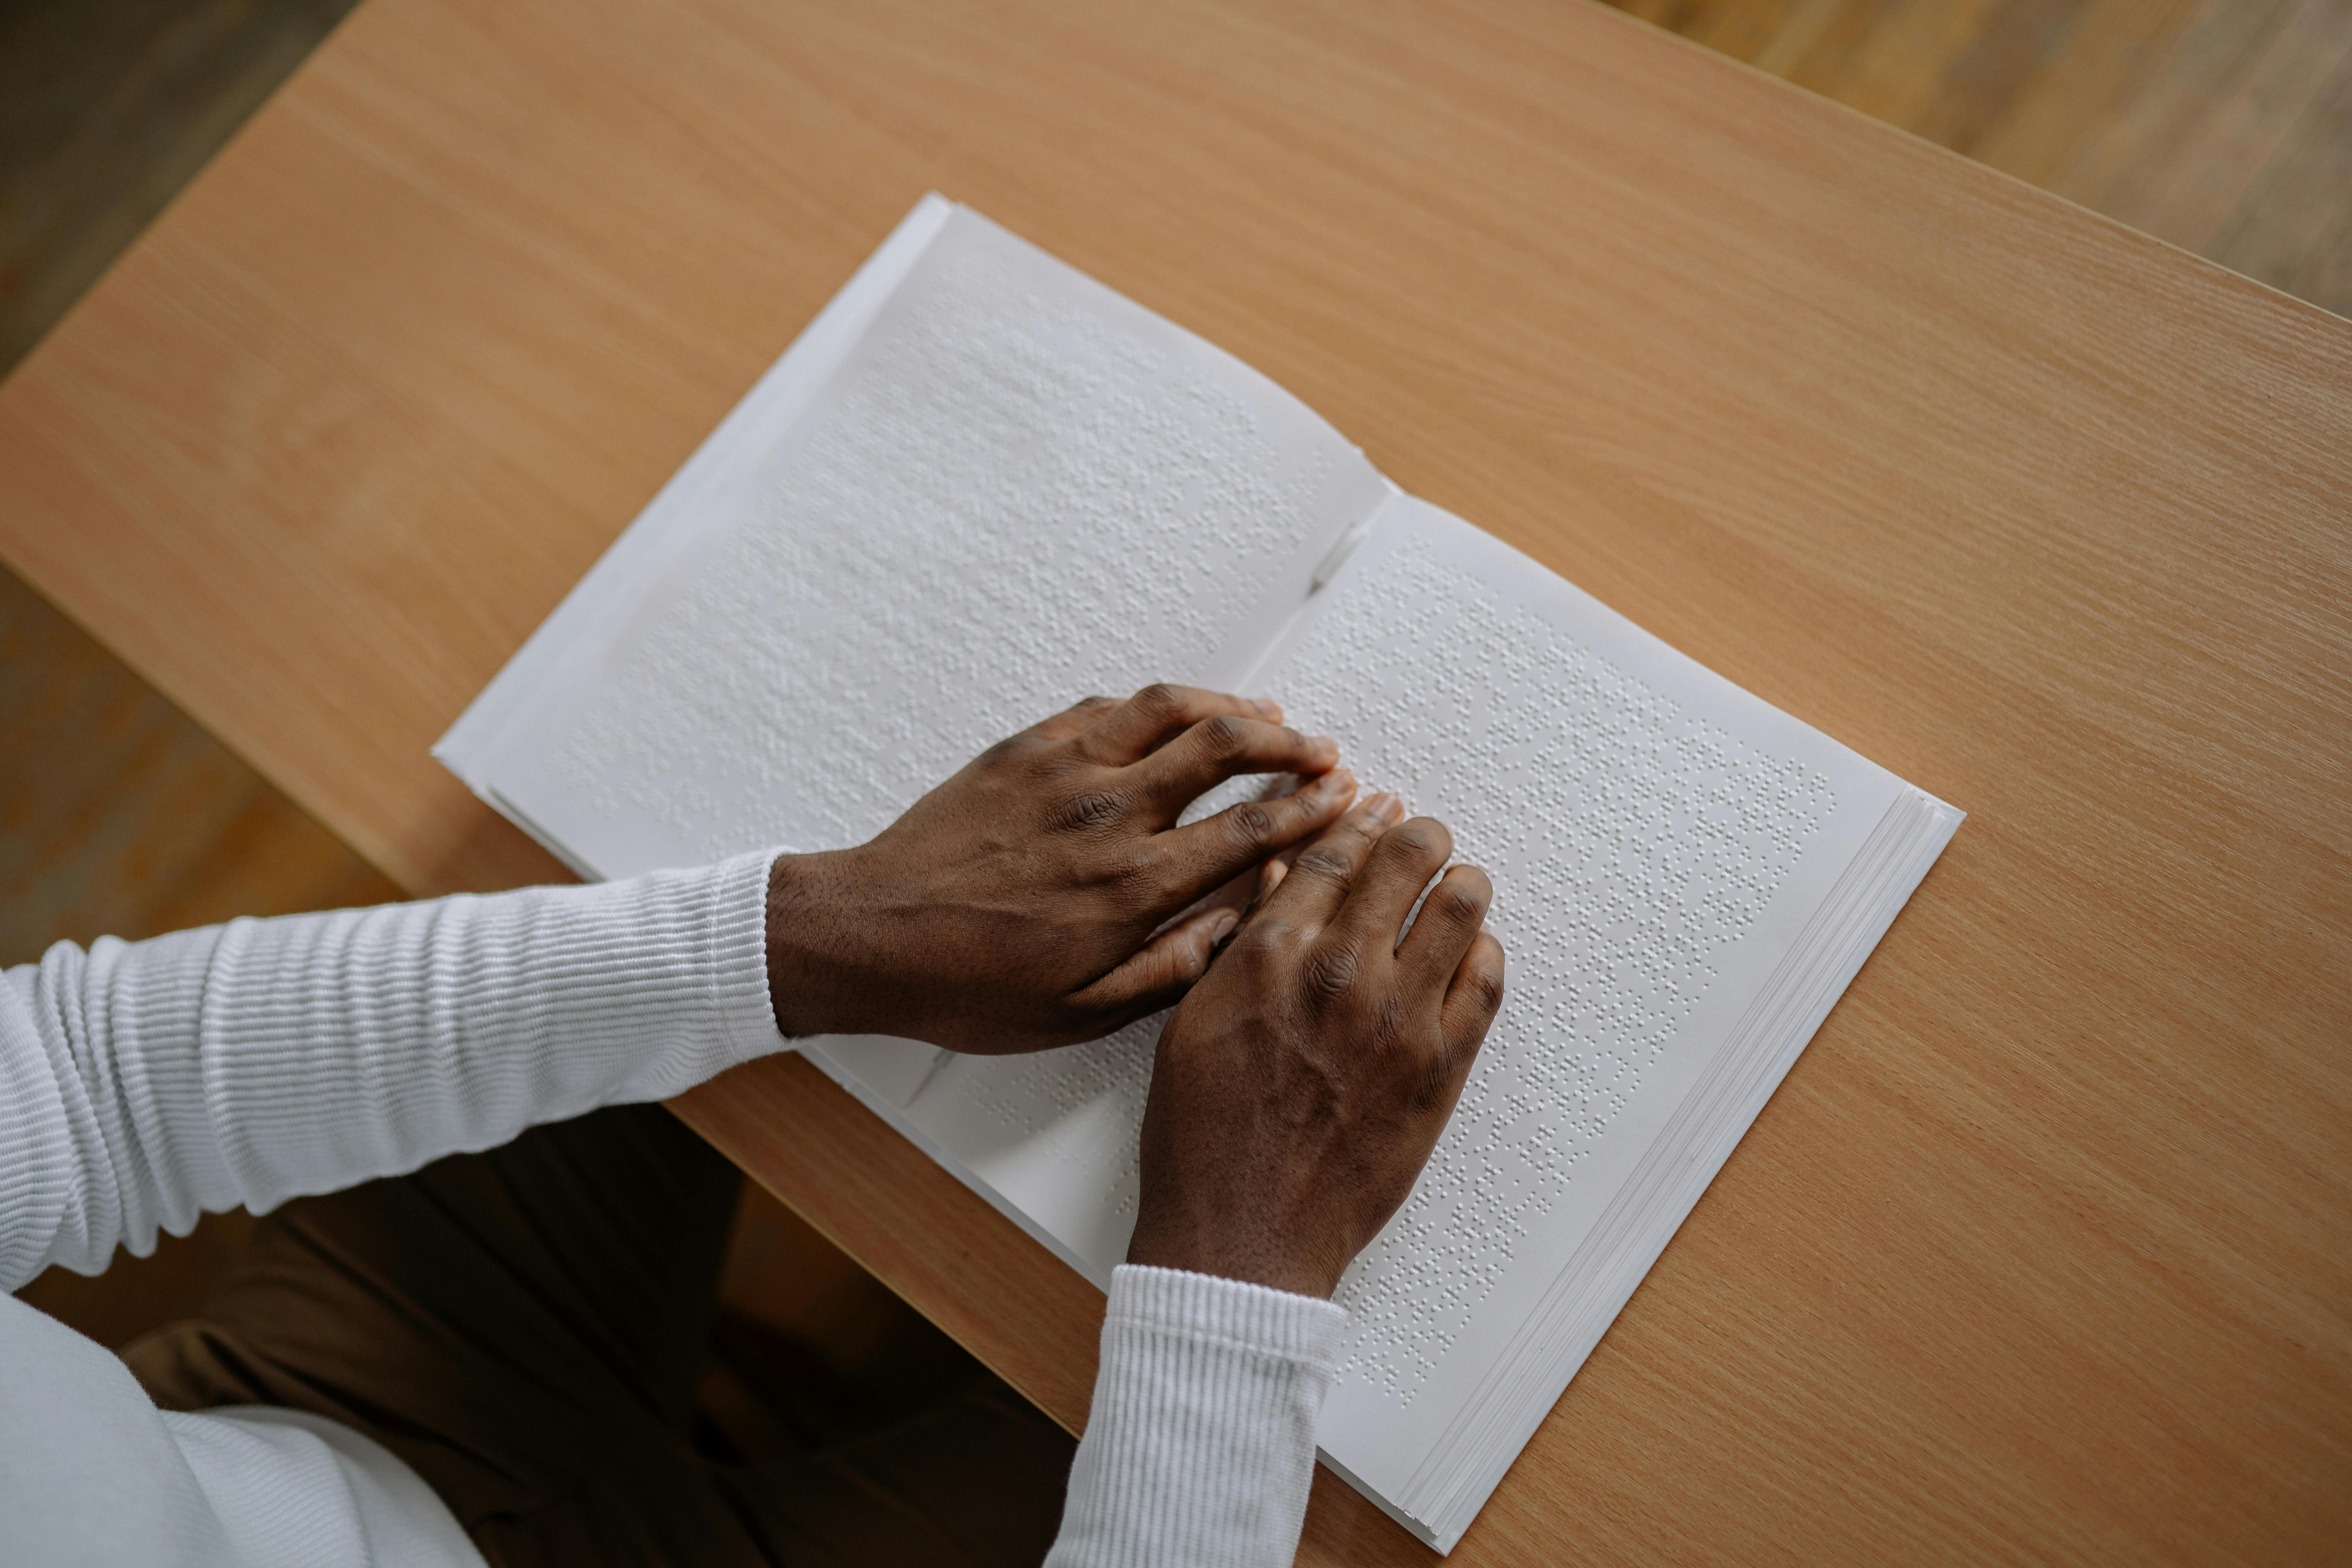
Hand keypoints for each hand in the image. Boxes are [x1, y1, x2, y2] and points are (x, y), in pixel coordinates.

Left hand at [764, 685, 1358, 1052]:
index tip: (1345, 800)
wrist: (870, 937)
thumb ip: (1173, 968)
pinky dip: (1158, 703)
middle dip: (1290, 743)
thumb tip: (1240, 925)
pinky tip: (1178, 714)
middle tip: (1323, 753)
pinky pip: (1109, 706)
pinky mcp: (1024, 749)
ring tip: (1270, 714)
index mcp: (1130, 885)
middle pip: (1224, 746)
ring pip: (1171, 708)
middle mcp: (1106, 814)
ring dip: (1232, 706)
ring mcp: (1064, 770)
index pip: (1249, 828)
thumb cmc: (968, 984)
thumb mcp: (1081, 1012)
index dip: (1310, 809)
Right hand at [1125, 796, 1506, 1298]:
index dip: (1359, 820)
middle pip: (1405, 858)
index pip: (1333, 852)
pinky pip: (1488, 979)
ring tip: (1454, 887)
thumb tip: (1283, 877)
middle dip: (1418, 837)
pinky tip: (1468, 954)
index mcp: (1269, 954)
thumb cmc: (1203, 1135)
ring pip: (1462, 905)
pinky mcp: (1443, 1066)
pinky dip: (1483, 952)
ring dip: (1460, 884)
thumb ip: (1245, 941)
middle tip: (1422, 839)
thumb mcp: (1196, 1019)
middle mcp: (1339, 972)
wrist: (1242, 1232)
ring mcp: (1399, 1018)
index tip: (1375, 806)